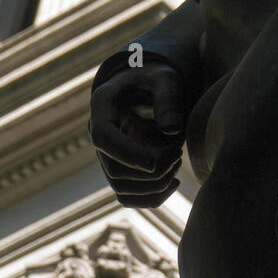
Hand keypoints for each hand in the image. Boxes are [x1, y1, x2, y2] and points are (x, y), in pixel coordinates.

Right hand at [89, 60, 186, 205]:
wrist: (148, 87)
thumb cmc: (157, 79)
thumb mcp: (166, 79)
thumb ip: (169, 99)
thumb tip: (172, 131)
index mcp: (103, 106)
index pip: (104, 138)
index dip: (128, 154)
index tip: (156, 161)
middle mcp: (99, 133)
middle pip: (115, 170)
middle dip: (153, 169)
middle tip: (178, 152)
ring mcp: (107, 155)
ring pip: (122, 190)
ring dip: (155, 185)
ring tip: (176, 160)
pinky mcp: (121, 169)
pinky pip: (130, 197)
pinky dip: (153, 197)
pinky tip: (174, 182)